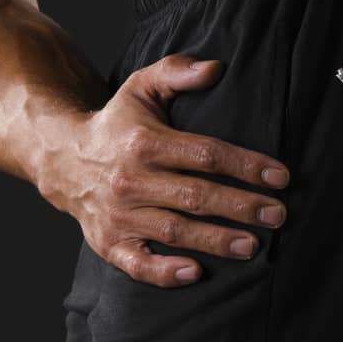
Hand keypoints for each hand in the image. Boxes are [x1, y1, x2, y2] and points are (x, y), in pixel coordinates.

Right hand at [44, 54, 290, 286]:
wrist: (62, 159)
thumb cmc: (116, 124)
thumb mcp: (140, 87)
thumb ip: (176, 72)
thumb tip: (215, 68)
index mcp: (144, 142)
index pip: (204, 154)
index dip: (245, 165)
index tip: (280, 176)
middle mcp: (130, 180)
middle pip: (195, 196)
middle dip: (241, 207)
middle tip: (278, 215)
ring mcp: (118, 215)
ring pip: (174, 231)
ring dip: (215, 241)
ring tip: (253, 246)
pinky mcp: (108, 243)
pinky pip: (137, 264)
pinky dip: (164, 272)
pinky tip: (195, 272)